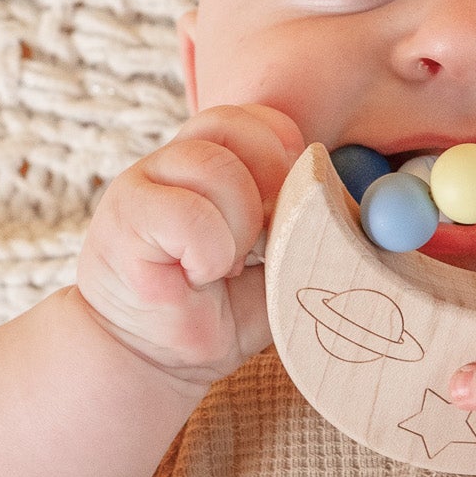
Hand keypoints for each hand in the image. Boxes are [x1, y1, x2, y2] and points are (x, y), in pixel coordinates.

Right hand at [76, 103, 305, 385]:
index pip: (251, 118)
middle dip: (268, 184)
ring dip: (238, 225)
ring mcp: (143, 183)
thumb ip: (308, 226)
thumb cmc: (222, 310)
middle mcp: (173, 162)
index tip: (294, 199)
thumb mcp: (281, 263)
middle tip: (264, 239)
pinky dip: (209, 251)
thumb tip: (351, 205)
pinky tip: (197, 276)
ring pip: (212, 166)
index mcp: (210, 161)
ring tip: (224, 266)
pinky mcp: (125, 218)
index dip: (282, 148)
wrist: (157, 358)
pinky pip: (186, 214)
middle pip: (234, 127)